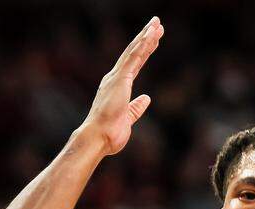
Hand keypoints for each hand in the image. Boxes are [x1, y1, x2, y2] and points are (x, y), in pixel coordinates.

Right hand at [78, 16, 162, 155]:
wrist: (98, 138)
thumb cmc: (109, 133)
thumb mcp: (128, 117)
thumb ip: (136, 107)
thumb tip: (146, 98)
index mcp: (117, 87)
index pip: (134, 65)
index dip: (144, 52)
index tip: (153, 41)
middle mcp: (115, 79)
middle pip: (134, 53)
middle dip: (146, 38)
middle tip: (156, 24)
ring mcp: (117, 78)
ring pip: (134, 52)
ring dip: (146, 36)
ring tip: (157, 23)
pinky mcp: (120, 79)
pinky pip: (134, 58)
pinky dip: (142, 45)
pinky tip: (150, 34)